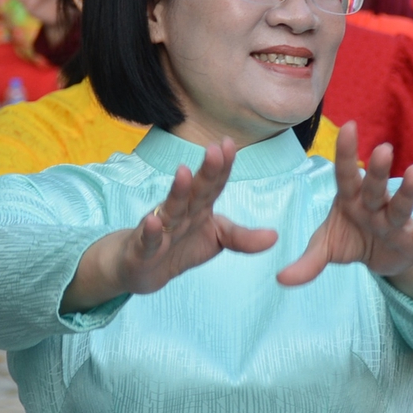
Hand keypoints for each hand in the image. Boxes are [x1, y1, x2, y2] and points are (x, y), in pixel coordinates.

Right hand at [62, 139, 278, 312]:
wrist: (138, 268)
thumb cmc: (180, 246)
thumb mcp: (216, 241)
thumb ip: (242, 238)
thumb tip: (275, 236)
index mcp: (199, 207)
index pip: (213, 184)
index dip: (223, 166)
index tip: (230, 144)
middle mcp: (180, 213)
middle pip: (195, 190)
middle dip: (206, 171)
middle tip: (215, 149)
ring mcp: (160, 229)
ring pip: (170, 208)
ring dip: (177, 191)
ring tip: (184, 171)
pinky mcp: (142, 249)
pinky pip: (148, 239)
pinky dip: (151, 231)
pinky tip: (154, 221)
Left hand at [279, 123, 412, 293]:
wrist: (377, 259)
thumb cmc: (350, 240)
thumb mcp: (326, 249)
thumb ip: (307, 262)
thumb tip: (280, 280)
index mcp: (350, 200)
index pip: (346, 175)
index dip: (347, 154)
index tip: (349, 126)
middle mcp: (374, 206)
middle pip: (375, 187)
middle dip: (378, 171)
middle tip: (383, 148)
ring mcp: (395, 221)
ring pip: (401, 204)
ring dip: (409, 190)